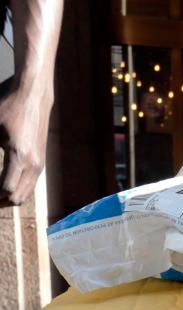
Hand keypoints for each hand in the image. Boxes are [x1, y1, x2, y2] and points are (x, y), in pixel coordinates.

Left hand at [0, 87, 51, 207]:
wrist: (34, 98)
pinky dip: (15, 191)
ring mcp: (39, 165)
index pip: (5, 188)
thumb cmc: (9, 107)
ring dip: (7, 199)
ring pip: (24, 195)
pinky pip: (28, 187)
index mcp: (19, 155)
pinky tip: (2, 187)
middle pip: (16, 198)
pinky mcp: (40, 163)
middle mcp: (33, 164)